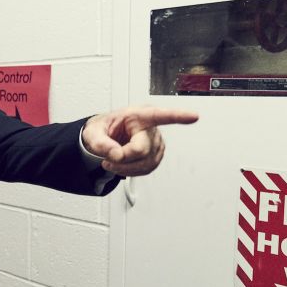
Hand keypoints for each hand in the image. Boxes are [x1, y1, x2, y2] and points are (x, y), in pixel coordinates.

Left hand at [82, 106, 197, 176]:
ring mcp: (155, 143)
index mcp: (138, 115)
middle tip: (107, 157)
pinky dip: (131, 171)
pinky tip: (122, 165)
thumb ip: (100, 142)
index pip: (159, 115)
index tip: (193, 116)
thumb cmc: (102, 129)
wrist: (103, 137)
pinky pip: (147, 169)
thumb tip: (115, 154)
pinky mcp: (155, 155)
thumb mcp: (93, 132)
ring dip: (126, 168)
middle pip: (142, 150)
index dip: (178, 116)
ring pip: (146, 163)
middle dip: (122, 158)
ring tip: (112, 161)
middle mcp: (151, 128)